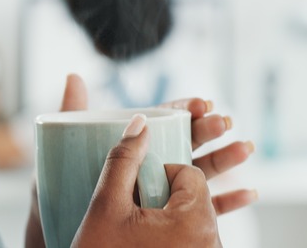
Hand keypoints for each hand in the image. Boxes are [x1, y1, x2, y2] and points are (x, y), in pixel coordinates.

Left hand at [24, 74, 254, 247]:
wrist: (58, 230)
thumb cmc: (58, 189)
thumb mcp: (62, 147)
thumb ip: (71, 112)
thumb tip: (74, 75)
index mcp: (132, 144)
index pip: (163, 121)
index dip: (183, 109)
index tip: (201, 103)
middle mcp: (151, 165)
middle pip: (186, 143)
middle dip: (207, 130)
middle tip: (222, 121)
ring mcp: (163, 193)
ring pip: (200, 173)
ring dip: (224, 159)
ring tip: (243, 147)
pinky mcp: (170, 220)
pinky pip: (204, 212)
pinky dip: (229, 201)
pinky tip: (249, 192)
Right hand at [73, 113, 221, 246]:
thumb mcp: (105, 205)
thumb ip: (123, 158)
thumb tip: (140, 121)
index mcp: (195, 222)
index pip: (190, 172)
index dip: (160, 172)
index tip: (136, 186)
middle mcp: (211, 243)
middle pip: (195, 195)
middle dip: (166, 191)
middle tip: (135, 204)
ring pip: (194, 218)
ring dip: (171, 212)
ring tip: (139, 225)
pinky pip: (196, 239)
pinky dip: (177, 233)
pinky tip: (154, 234)